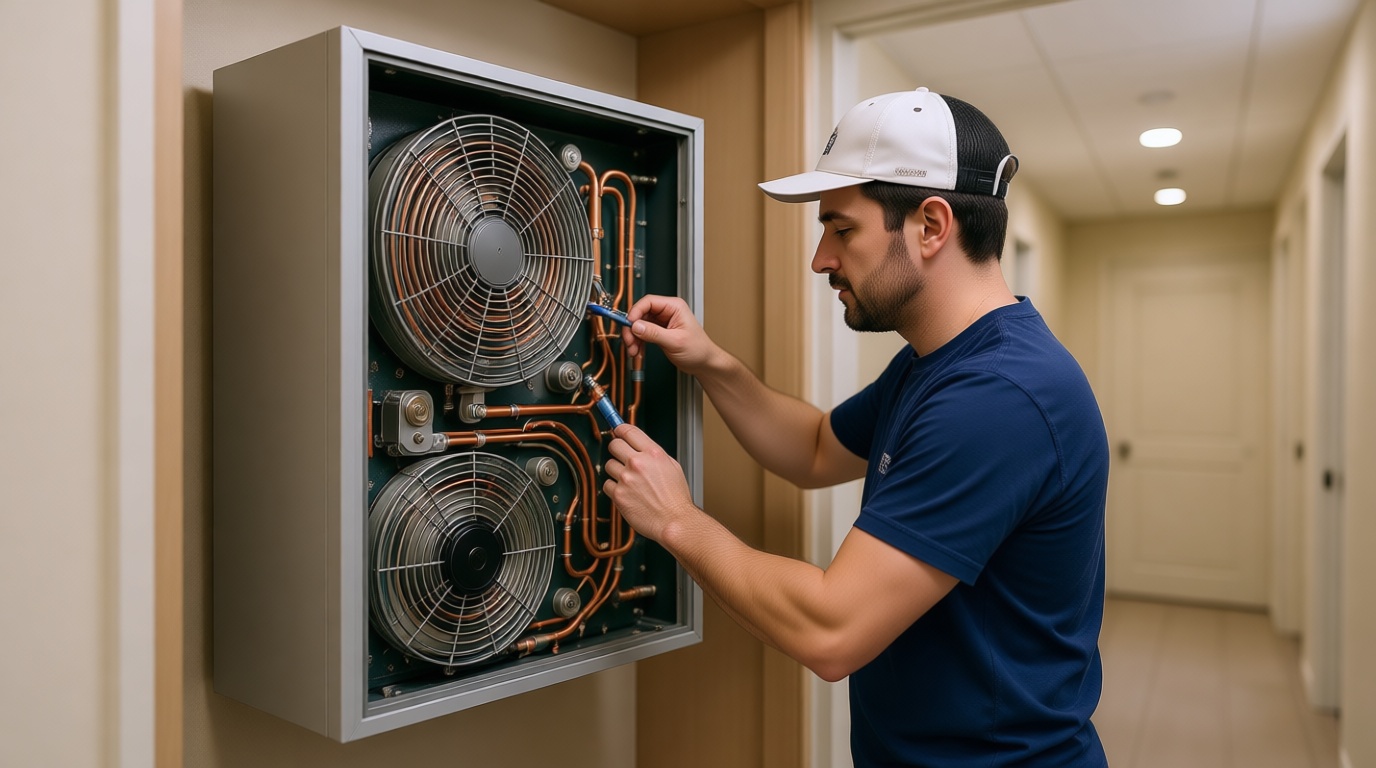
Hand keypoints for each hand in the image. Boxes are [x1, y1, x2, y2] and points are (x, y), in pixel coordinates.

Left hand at [602, 423, 696, 542]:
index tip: (617, 430)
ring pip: (609, 465)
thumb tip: (641, 447)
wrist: (674, 521)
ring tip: (630, 481)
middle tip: (621, 457)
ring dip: (616, 471)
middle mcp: (638, 463)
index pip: (629, 431)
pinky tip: (627, 493)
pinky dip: (614, 489)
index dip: (620, 429)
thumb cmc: (676, 498)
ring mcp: (626, 478)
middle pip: (614, 444)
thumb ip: (654, 455)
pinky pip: (607, 485)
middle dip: (617, 449)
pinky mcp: (618, 494)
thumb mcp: (672, 466)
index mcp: (653, 453)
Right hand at [621, 294, 716, 375]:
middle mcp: (667, 312)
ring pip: (639, 324)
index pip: (648, 302)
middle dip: (632, 328)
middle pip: (641, 313)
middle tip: (629, 341)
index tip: (629, 324)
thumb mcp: (675, 341)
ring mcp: (662, 322)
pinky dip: (637, 342)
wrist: (704, 363)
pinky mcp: (659, 332)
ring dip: (633, 337)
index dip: (635, 311)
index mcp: (674, 307)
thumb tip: (636, 326)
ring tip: (634, 350)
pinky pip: (642, 333)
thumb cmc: (698, 350)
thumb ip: (654, 333)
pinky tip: (637, 351)